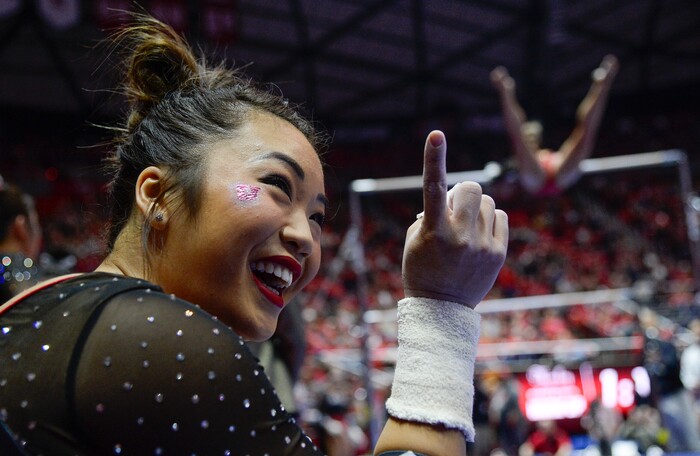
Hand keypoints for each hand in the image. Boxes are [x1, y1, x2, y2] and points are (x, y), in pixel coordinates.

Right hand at [402, 130, 507, 307]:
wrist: (441, 309)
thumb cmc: (421, 268)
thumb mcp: (414, 239)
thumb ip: (431, 212)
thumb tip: (454, 197)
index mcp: (433, 230)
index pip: (433, 187)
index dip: (433, 158)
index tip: (436, 134)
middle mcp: (460, 236)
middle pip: (471, 187)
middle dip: (462, 192)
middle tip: (453, 209)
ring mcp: (482, 245)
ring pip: (488, 202)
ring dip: (476, 209)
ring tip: (465, 230)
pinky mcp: (498, 253)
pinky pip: (500, 217)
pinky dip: (490, 221)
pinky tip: (479, 237)